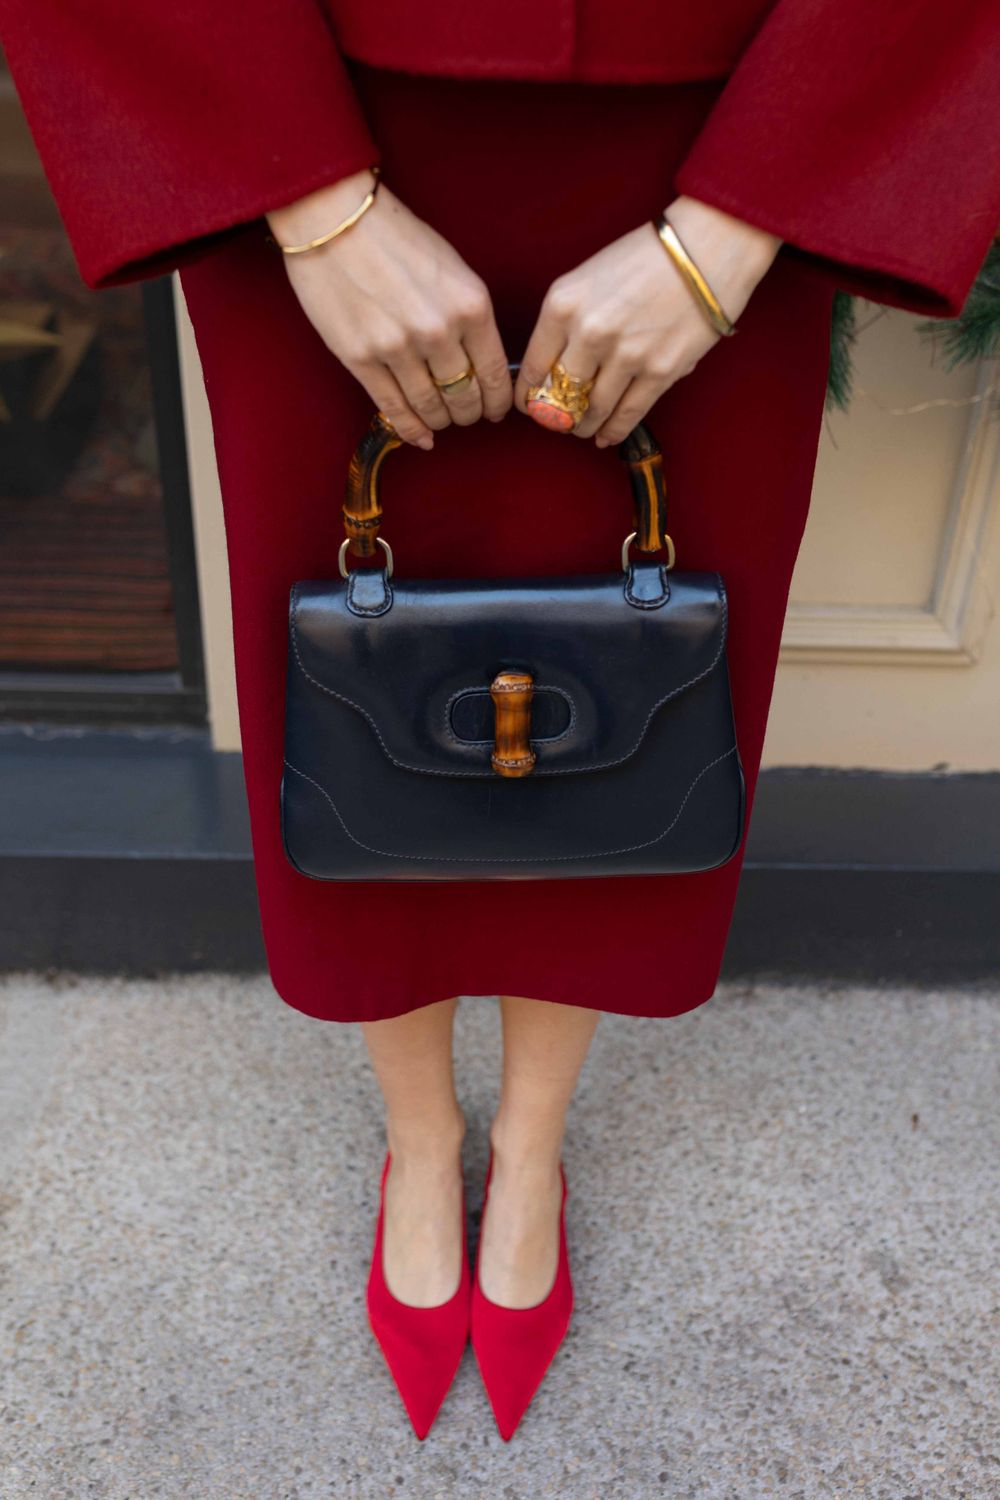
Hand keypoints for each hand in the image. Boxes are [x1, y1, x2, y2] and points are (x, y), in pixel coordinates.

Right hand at [267, 169, 512, 449]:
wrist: (334, 219)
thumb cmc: (395, 237)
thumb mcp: (451, 268)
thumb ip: (469, 315)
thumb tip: (480, 361)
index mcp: (470, 305)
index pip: (494, 373)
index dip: (498, 401)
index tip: (496, 410)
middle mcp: (439, 331)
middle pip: (465, 396)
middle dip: (469, 413)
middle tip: (467, 415)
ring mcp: (398, 348)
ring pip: (431, 407)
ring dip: (441, 421)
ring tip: (443, 421)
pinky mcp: (362, 359)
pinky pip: (394, 408)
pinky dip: (411, 429)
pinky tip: (421, 438)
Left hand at [514, 195, 782, 444]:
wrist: (706, 245)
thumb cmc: (646, 255)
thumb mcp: (589, 276)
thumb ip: (568, 319)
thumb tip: (554, 365)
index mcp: (563, 304)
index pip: (532, 366)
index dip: (528, 395)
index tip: (529, 405)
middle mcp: (589, 332)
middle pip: (561, 393)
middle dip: (556, 415)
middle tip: (558, 421)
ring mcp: (625, 354)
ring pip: (594, 409)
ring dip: (585, 425)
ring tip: (582, 428)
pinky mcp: (659, 371)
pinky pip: (628, 413)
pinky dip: (614, 431)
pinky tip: (606, 437)